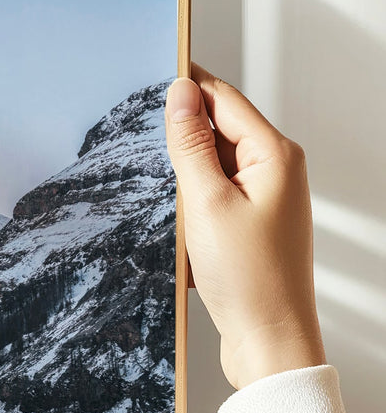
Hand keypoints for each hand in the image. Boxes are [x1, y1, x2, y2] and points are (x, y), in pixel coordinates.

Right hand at [164, 64, 325, 390]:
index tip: (148, 71)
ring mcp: (264, 197)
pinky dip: (189, 196)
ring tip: (158, 187)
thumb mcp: (207, 203)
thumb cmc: (248, 278)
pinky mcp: (250, 222)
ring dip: (182, 169)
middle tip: (136, 133)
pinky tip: (171, 214)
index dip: (186, 84)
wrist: (269, 341)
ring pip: (212, 162)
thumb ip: (191, 144)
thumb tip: (179, 93)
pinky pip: (213, 191)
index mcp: (274, 155)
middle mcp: (275, 170)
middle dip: (179, 131)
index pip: (223, 99)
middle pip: (218, 127)